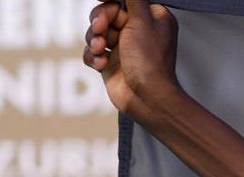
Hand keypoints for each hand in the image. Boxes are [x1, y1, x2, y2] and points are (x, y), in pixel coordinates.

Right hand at [83, 0, 179, 118]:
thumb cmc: (150, 61)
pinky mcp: (111, 63)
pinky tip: (101, 64)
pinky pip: (91, 52)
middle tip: (101, 31)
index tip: (101, 3)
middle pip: (105, 14)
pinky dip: (93, 57)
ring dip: (94, 40)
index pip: (123, 1)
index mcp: (152, 18)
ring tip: (102, 50)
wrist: (147, 98)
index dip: (109, 3)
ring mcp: (123, 48)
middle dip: (99, 22)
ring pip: (95, 32)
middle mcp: (138, 31)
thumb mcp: (142, 20)